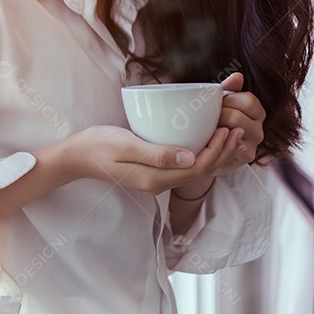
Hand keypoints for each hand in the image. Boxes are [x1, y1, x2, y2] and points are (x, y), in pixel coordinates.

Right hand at [61, 122, 246, 196]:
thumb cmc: (97, 146)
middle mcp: (158, 184)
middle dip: (222, 153)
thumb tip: (191, 159)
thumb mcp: (125, 145)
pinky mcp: (152, 171)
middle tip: (238, 130)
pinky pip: (184, 167)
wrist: (75, 157)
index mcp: (154, 179)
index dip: (217, 151)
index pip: (196, 169)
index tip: (228, 129)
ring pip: (194, 171)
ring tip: (231, 137)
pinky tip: (207, 142)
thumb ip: (157, 154)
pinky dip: (201, 155)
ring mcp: (155, 180)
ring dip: (215, 154)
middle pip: (200, 172)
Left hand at [211, 71, 265, 174]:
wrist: (209, 152)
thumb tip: (237, 76)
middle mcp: (259, 128)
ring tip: (207, 129)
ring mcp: (254, 144)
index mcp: (256, 112)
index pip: (248, 100)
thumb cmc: (215, 122)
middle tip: (207, 118)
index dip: (228, 100)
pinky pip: (233, 148)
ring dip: (216, 129)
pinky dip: (221, 143)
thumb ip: (228, 88)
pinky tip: (214, 142)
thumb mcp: (221, 102)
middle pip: (236, 116)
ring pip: (232, 131)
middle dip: (217, 115)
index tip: (216, 104)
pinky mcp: (246, 157)